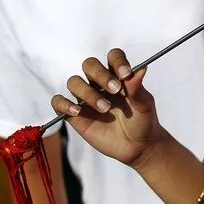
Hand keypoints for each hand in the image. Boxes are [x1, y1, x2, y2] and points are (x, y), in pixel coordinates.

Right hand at [51, 49, 163, 168]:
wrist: (136, 146)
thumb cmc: (142, 121)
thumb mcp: (144, 105)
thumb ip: (138, 89)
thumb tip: (140, 69)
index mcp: (118, 75)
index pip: (113, 57)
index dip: (117, 61)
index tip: (125, 74)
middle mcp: (100, 83)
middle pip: (90, 65)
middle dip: (100, 74)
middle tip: (115, 90)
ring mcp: (86, 98)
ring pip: (74, 82)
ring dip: (87, 92)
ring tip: (105, 108)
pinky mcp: (75, 115)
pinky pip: (58, 102)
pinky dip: (64, 104)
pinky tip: (77, 112)